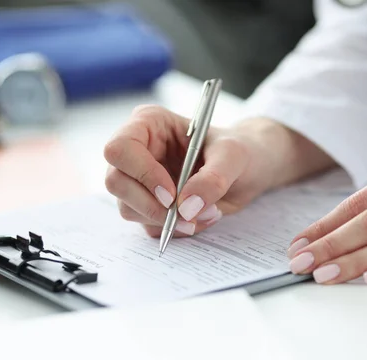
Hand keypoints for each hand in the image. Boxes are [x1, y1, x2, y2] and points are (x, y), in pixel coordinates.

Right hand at [104, 105, 333, 236]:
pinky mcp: (148, 204)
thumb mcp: (234, 156)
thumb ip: (213, 178)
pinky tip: (200, 218)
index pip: (120, 149)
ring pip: (128, 208)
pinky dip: (174, 229)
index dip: (142, 174)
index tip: (172, 195)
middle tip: (188, 215)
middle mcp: (137, 151)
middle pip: (116, 182)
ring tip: (206, 213)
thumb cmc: (240, 150)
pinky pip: (148, 225)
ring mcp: (139, 180)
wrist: (250, 169)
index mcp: (148, 124)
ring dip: (167, 221)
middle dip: (152, 205)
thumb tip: (186, 207)